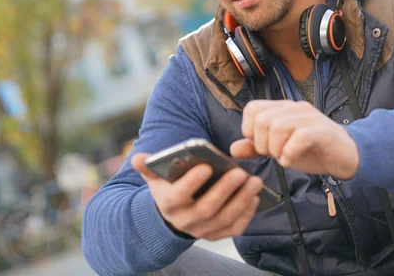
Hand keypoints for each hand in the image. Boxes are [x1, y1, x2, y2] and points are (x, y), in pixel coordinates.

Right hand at [131, 153, 262, 240]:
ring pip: (224, 219)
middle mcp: (185, 220)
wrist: (173, 214)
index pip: (179, 195)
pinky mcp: (217, 235)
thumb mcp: (155, 176)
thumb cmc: (168, 187)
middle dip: (225, 190)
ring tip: (255, 181)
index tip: (206, 166)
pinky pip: (234, 229)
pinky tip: (255, 197)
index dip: (192, 182)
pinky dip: (247, 214)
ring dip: (242, 201)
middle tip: (241, 172)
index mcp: (168, 203)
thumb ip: (148, 165)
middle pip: (207, 209)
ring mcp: (202, 230)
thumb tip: (138, 157)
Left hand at [231, 100, 359, 179]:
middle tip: (272, 154)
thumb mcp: (279, 149)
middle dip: (262, 143)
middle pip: (262, 119)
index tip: (259, 146)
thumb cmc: (311, 150)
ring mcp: (309, 117)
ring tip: (283, 157)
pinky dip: (289, 153)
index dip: (249, 130)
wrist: (345, 156)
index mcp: (282, 109)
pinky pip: (299, 137)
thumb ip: (256, 147)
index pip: (252, 108)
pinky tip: (291, 160)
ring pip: (278, 126)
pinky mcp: (322, 131)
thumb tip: (233, 149)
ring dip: (275, 149)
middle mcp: (294, 108)